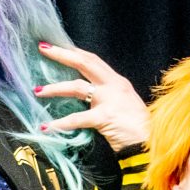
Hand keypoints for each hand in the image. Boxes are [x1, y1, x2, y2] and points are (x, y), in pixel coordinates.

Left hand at [34, 43, 149, 151]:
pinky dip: (60, 124)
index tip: (58, 46)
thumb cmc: (137, 129)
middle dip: (63, 54)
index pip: (93, 60)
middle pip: (84, 62)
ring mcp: (109, 100)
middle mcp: (113, 86)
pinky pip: (77, 119)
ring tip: (38, 91)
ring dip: (54, 88)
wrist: (151, 143)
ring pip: (76, 87)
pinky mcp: (105, 117)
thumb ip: (106, 98)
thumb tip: (85, 98)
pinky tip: (47, 126)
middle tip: (43, 49)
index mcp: (118, 82)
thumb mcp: (123, 105)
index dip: (74, 52)